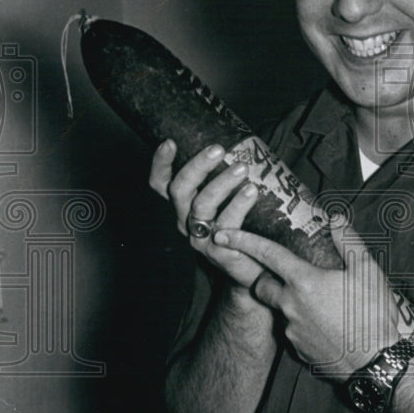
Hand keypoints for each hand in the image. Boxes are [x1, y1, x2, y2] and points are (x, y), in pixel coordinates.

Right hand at [148, 139, 263, 289]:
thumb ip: (224, 178)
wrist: (253, 270)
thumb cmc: (240, 228)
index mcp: (183, 206)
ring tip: (242, 168)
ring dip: (221, 183)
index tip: (169, 142)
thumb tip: (241, 145)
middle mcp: (185, 220)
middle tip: (218, 149)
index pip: (161, 184)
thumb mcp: (225, 202)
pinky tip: (251, 191)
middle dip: (197, 165)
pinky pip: (226, 225)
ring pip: (202, 205)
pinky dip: (238, 206)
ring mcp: (200, 237)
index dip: (160, 164)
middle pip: (179, 189)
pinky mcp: (219, 251)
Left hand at [217, 221, 400, 378]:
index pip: (266, 254)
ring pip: (279, 308)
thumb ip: (348, 241)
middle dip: (264, 276)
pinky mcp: (298, 350)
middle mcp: (290, 305)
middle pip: (261, 285)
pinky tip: (326, 322)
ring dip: (290, 300)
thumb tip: (335, 219)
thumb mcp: (368, 272)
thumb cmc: (373, 316)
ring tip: (320, 300)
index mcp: (304, 281)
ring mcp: (292, 330)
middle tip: (284, 272)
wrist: (375, 365)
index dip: (242, 240)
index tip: (222, 233)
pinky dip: (303, 322)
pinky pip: (293, 329)